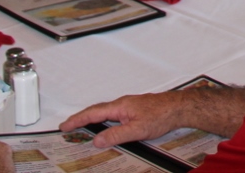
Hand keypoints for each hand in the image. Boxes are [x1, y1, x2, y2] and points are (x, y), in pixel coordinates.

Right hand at [60, 92, 187, 148]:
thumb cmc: (161, 115)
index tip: (64, 126)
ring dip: (92, 120)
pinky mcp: (135, 110)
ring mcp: (129, 106)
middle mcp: (122, 104)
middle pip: (97, 111)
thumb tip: (97, 140)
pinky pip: (114, 115)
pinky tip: (106, 128)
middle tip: (68, 127)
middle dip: (81, 119)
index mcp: (120, 106)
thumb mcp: (137, 129)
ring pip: (106, 113)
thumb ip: (116, 135)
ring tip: (81, 128)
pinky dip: (104, 120)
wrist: (179, 107)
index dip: (77, 120)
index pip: (93, 113)